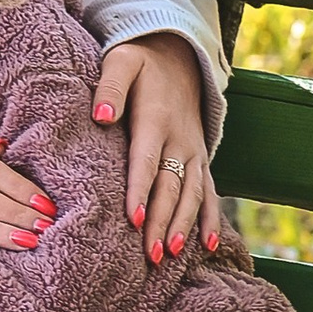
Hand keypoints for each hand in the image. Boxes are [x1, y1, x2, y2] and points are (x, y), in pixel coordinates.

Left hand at [94, 33, 221, 263]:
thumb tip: (101, 116)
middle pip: (170, 186)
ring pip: (191, 194)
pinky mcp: (201, 158)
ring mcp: (194, 151)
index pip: (146, 161)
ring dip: (183, 225)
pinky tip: (209, 246)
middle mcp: (180, 140)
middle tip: (150, 254)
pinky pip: (209, 191)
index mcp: (156, 120)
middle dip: (161, 221)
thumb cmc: (140, 62)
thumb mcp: (121, 61)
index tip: (134, 219)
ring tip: (172, 255)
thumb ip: (110, 87)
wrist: (179, 56)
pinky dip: (210, 218)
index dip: (140, 191)